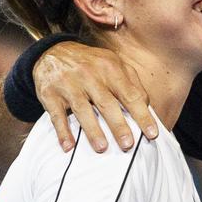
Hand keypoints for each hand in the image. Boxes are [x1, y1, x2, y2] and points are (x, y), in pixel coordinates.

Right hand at [33, 42, 157, 152]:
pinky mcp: (49, 93)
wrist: (53, 52)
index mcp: (110, 68)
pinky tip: (69, 147)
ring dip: (93, 131)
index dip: (142, 115)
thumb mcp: (114, 64)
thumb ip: (132, 83)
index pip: (130, 95)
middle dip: (119, 126)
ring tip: (102, 148)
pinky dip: (62, 132)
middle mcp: (90, 75)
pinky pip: (56, 115)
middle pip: (107, 103)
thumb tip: (146, 106)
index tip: (152, 134)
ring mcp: (68, 84)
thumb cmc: (91, 64)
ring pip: (83, 110)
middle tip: (128, 145)